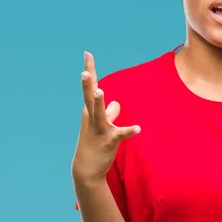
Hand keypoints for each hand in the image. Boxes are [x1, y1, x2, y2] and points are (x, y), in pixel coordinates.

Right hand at [71, 51, 140, 186]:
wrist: (87, 168)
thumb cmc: (93, 142)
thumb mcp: (101, 124)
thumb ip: (110, 111)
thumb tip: (116, 104)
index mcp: (89, 110)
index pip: (90, 86)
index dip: (89, 69)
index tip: (87, 53)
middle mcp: (92, 117)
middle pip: (90, 97)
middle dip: (87, 84)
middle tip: (84, 72)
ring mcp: (99, 128)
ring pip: (100, 113)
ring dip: (101, 103)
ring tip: (102, 92)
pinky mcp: (109, 140)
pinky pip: (120, 133)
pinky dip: (129, 130)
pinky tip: (137, 128)